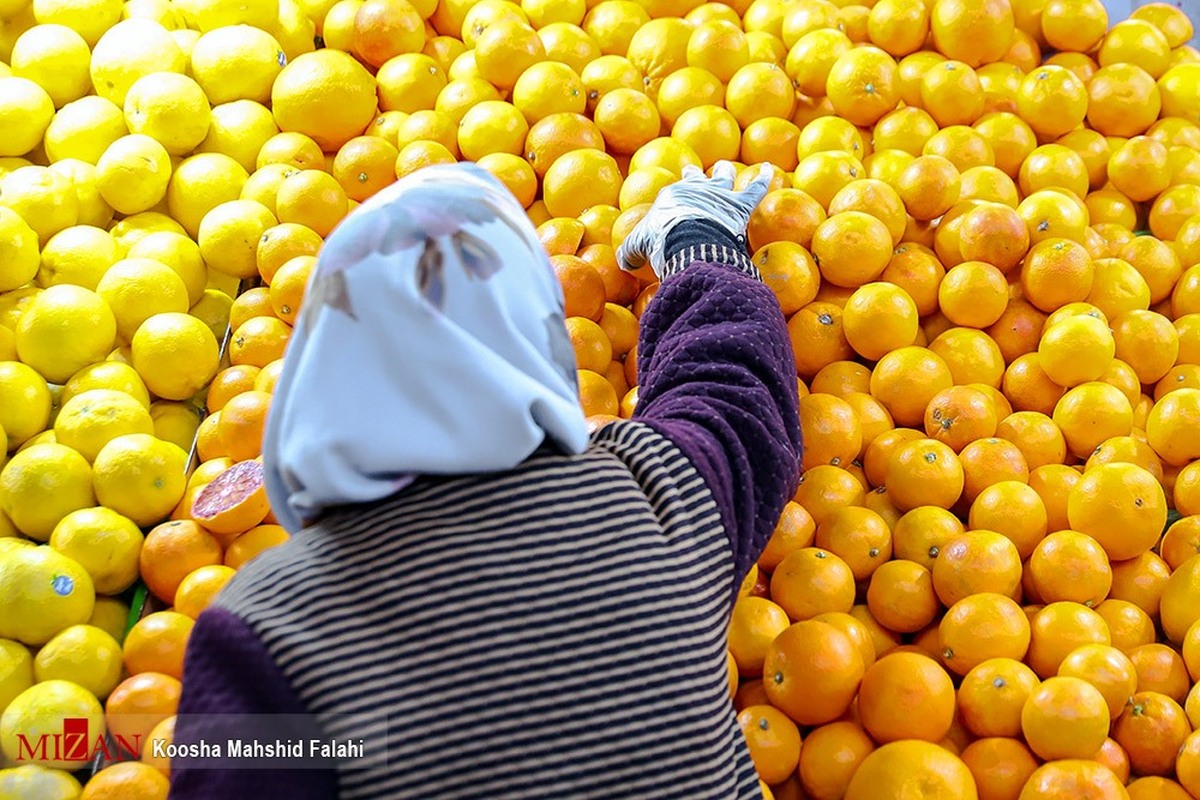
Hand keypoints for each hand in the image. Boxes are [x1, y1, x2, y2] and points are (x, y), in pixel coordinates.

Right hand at [616, 161, 773, 275]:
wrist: (690, 241)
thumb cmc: (663, 243)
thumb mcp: (638, 248)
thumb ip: (630, 252)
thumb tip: (625, 263)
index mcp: (671, 197)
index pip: (673, 192)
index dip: (673, 192)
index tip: (673, 193)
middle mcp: (695, 189)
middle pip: (697, 178)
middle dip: (696, 175)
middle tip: (696, 171)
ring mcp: (719, 195)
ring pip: (723, 176)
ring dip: (725, 172)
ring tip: (727, 168)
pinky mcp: (739, 205)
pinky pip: (755, 188)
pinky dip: (763, 177)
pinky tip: (768, 169)